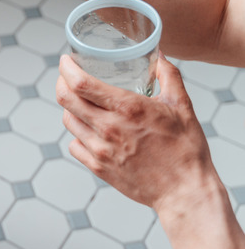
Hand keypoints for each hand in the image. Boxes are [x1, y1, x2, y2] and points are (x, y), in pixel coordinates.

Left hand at [56, 53, 217, 212]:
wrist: (185, 192)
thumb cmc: (186, 150)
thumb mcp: (182, 106)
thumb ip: (169, 76)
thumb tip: (159, 56)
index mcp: (128, 108)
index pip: (81, 83)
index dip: (66, 68)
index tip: (66, 60)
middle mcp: (109, 128)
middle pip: (65, 99)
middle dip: (61, 83)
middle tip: (67, 77)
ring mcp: (100, 149)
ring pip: (68, 120)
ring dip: (70, 107)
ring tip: (80, 102)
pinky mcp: (98, 167)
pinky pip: (74, 145)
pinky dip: (78, 134)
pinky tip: (89, 130)